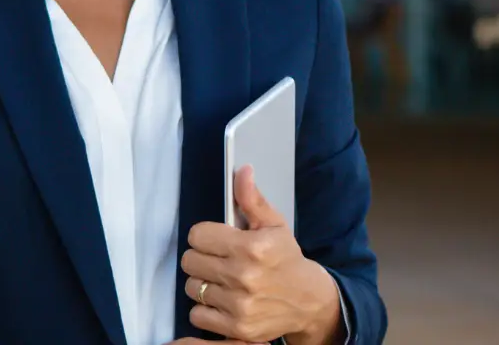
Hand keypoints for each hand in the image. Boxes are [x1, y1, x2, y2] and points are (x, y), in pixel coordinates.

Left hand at [180, 166, 343, 344]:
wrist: (308, 301)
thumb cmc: (286, 259)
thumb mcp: (274, 224)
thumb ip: (252, 198)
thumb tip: (242, 171)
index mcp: (251, 247)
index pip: (197, 235)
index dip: (205, 235)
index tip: (216, 239)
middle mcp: (243, 276)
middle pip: (190, 261)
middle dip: (202, 258)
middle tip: (218, 260)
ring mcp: (239, 305)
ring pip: (192, 287)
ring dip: (203, 283)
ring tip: (222, 280)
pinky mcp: (236, 328)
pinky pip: (197, 314)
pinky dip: (206, 309)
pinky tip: (223, 300)